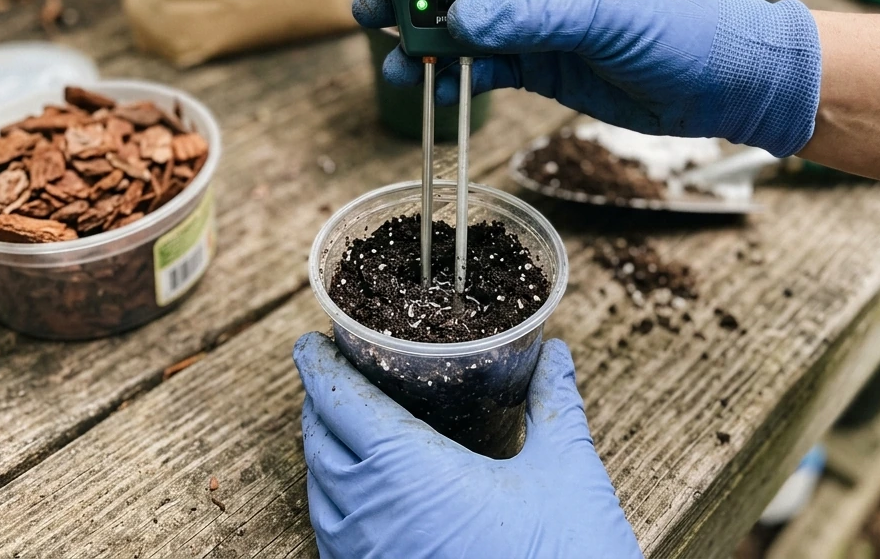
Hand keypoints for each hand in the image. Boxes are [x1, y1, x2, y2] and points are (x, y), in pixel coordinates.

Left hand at [293, 332, 642, 558]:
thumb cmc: (567, 556)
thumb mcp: (566, 472)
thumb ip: (554, 404)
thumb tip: (555, 353)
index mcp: (407, 469)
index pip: (338, 401)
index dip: (319, 365)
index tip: (311, 343)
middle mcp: (371, 514)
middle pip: (319, 442)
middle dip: (320, 403)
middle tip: (333, 374)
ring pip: (319, 492)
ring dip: (322, 452)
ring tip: (340, 426)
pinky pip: (331, 539)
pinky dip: (333, 502)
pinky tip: (360, 495)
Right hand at [355, 0, 820, 157]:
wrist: (722, 83)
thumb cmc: (677, 21)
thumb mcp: (601, 10)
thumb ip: (528, 14)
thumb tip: (458, 22)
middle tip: (371, 10)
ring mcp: (533, 20)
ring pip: (460, 24)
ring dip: (422, 39)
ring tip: (391, 57)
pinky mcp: (539, 64)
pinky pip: (483, 66)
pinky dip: (455, 76)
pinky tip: (433, 88)